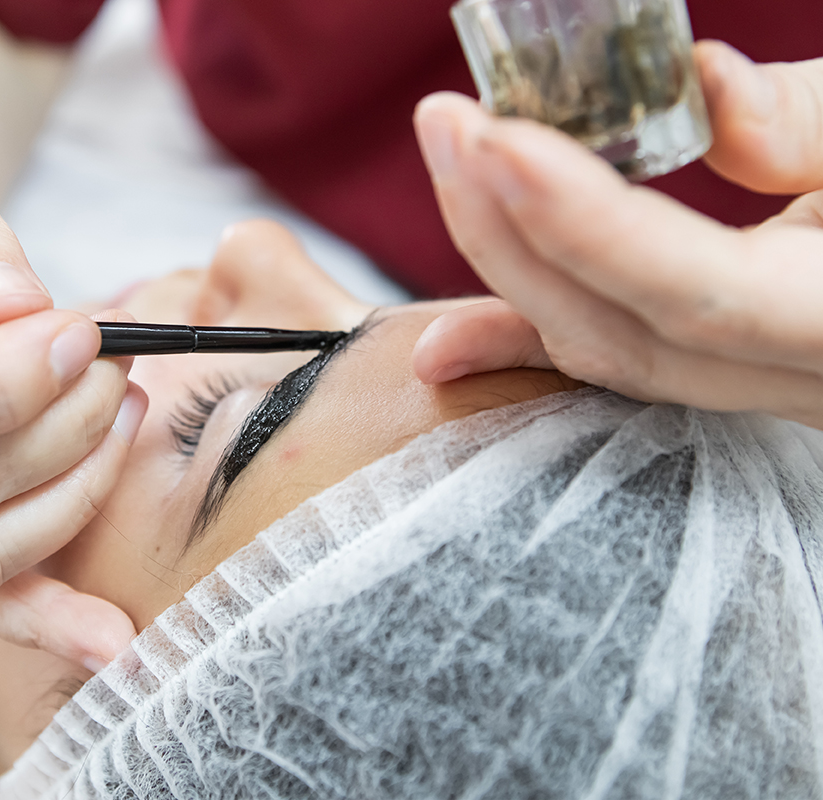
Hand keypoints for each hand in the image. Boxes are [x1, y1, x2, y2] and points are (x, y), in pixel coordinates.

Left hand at [411, 42, 822, 428]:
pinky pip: (621, 365)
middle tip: (444, 123)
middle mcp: (807, 384)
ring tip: (449, 168)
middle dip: (512, 229)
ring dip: (509, 268)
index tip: (491, 137)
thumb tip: (704, 86)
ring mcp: (768, 394)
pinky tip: (447, 346)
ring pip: (610, 355)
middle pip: (624, 330)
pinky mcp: (736, 374)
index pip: (698, 291)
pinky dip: (532, 341)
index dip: (585, 221)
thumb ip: (822, 122)